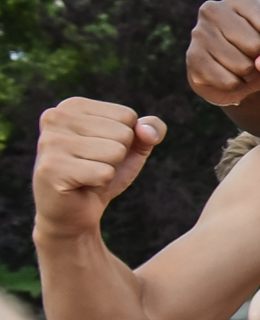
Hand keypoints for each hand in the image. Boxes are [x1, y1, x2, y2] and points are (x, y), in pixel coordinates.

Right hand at [32, 98, 165, 237]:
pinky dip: (101, 183)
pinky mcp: (51, 168)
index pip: (127, 115)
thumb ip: (151, 130)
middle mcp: (55, 117)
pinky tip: (81, 185)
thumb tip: (146, 130)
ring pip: (115, 152)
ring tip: (87, 175)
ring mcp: (49, 142)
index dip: (125, 140)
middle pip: (123, 133)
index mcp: (72, 106)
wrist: (73, 212)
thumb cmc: (101, 174)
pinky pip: (104, 173)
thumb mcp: (133, 148)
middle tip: (93, 166)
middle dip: (117, 156)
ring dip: (109, 170)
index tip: (100, 151)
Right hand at [187, 0, 259, 105]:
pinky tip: (230, 76)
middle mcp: (214, 9)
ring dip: (250, 75)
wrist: (243, 78)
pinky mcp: (193, 58)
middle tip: (254, 57)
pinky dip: (237, 86)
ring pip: (243, 66)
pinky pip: (229, 82)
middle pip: (256, 46)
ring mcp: (199, 33)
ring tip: (243, 66)